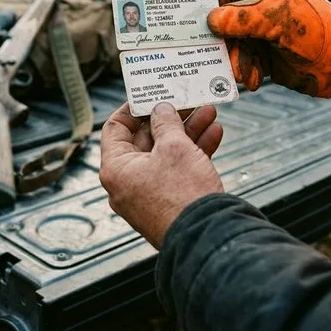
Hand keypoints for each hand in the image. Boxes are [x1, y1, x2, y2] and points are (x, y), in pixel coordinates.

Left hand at [99, 102, 223, 248]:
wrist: (207, 237)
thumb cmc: (182, 195)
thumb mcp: (173, 147)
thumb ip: (165, 122)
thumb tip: (160, 109)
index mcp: (117, 168)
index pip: (115, 128)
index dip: (133, 107)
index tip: (151, 93)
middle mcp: (128, 181)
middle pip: (146, 138)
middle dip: (171, 117)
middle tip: (188, 100)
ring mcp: (150, 193)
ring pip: (167, 152)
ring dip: (188, 130)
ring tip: (209, 112)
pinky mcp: (171, 200)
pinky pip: (179, 169)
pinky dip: (195, 151)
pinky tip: (215, 134)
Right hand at [207, 0, 330, 110]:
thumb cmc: (317, 29)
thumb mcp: (277, 18)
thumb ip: (241, 18)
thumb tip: (210, 20)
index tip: (194, 15)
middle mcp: (259, 6)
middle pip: (224, 19)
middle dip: (221, 39)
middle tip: (213, 51)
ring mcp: (261, 32)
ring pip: (232, 44)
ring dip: (235, 60)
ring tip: (243, 72)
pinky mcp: (263, 55)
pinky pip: (243, 61)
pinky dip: (245, 71)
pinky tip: (254, 79)